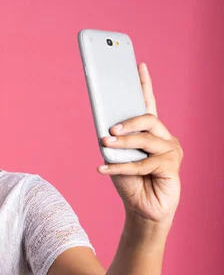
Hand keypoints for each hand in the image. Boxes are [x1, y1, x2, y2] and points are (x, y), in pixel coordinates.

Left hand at [97, 63, 182, 224]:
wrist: (142, 209)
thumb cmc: (130, 181)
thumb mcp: (117, 158)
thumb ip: (115, 143)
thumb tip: (104, 131)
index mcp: (151, 131)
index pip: (148, 103)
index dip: (144, 84)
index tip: (138, 65)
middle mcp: (164, 137)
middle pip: (148, 119)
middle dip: (127, 123)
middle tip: (109, 131)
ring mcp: (171, 150)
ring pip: (146, 140)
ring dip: (123, 144)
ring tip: (106, 146)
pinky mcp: (172, 166)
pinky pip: (143, 163)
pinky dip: (120, 167)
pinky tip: (102, 169)